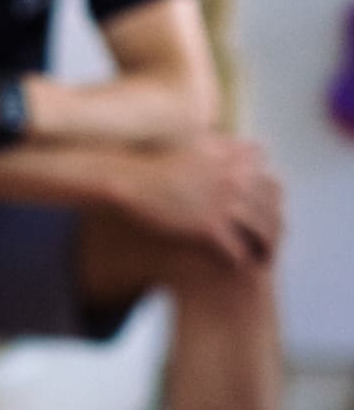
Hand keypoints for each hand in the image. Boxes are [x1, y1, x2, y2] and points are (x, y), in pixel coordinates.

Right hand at [120, 134, 282, 264]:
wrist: (134, 182)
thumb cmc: (162, 164)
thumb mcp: (200, 142)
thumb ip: (227, 145)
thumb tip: (246, 148)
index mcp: (239, 159)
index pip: (274, 184)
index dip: (274, 203)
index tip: (270, 217)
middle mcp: (237, 179)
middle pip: (271, 209)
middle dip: (275, 228)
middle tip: (274, 245)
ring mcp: (225, 204)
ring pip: (260, 232)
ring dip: (264, 248)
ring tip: (262, 261)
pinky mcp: (208, 228)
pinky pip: (237, 249)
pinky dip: (240, 260)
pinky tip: (237, 266)